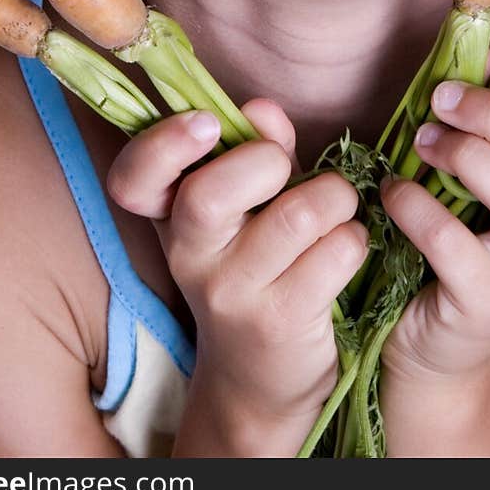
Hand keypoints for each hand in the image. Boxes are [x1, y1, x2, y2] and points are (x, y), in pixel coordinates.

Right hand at [106, 100, 369, 447]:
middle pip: (208, 195)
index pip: (135, 179)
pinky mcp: (282, 322)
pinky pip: (335, 252)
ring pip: (296, 216)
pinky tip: (346, 247)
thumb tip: (263, 110)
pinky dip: (353, 238)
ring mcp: (232, 295)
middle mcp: (190, 257)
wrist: (259, 379)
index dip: (164, 143)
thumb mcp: (247, 204)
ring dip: (334, 196)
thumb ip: (256, 148)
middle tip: (287, 170)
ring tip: (336, 207)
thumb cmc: (258, 265)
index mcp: (171, 218)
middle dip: (266, 160)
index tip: (207, 123)